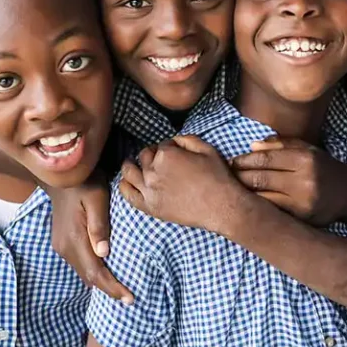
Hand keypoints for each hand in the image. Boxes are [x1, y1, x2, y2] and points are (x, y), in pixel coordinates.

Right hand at [49, 182, 132, 304]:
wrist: (61, 175)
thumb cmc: (84, 183)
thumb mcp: (96, 199)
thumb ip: (99, 225)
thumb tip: (103, 253)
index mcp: (74, 238)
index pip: (95, 272)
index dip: (112, 287)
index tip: (129, 298)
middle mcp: (65, 247)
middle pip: (88, 277)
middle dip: (109, 289)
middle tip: (130, 299)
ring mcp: (61, 246)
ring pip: (83, 272)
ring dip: (101, 282)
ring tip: (121, 290)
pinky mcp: (62, 242)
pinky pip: (80, 264)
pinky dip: (94, 272)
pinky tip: (106, 273)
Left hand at [119, 136, 243, 231]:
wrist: (221, 207)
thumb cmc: (217, 178)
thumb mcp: (207, 149)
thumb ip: (187, 139)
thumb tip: (174, 139)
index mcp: (167, 155)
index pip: (160, 145)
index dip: (168, 147)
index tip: (175, 152)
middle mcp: (153, 171)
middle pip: (144, 157)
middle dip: (152, 155)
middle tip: (160, 160)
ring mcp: (149, 190)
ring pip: (129, 172)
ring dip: (130, 166)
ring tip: (132, 165)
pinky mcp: (150, 206)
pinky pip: (128, 194)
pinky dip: (124, 185)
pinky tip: (127, 182)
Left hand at [230, 136, 346, 225]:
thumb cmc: (324, 168)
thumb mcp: (308, 150)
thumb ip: (281, 145)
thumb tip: (252, 146)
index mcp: (304, 158)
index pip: (265, 158)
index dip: (244, 160)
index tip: (231, 162)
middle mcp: (304, 179)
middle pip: (260, 177)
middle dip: (239, 176)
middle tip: (227, 176)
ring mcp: (302, 201)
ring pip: (262, 196)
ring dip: (244, 193)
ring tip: (234, 190)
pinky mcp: (301, 217)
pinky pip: (272, 210)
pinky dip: (257, 206)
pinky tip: (248, 203)